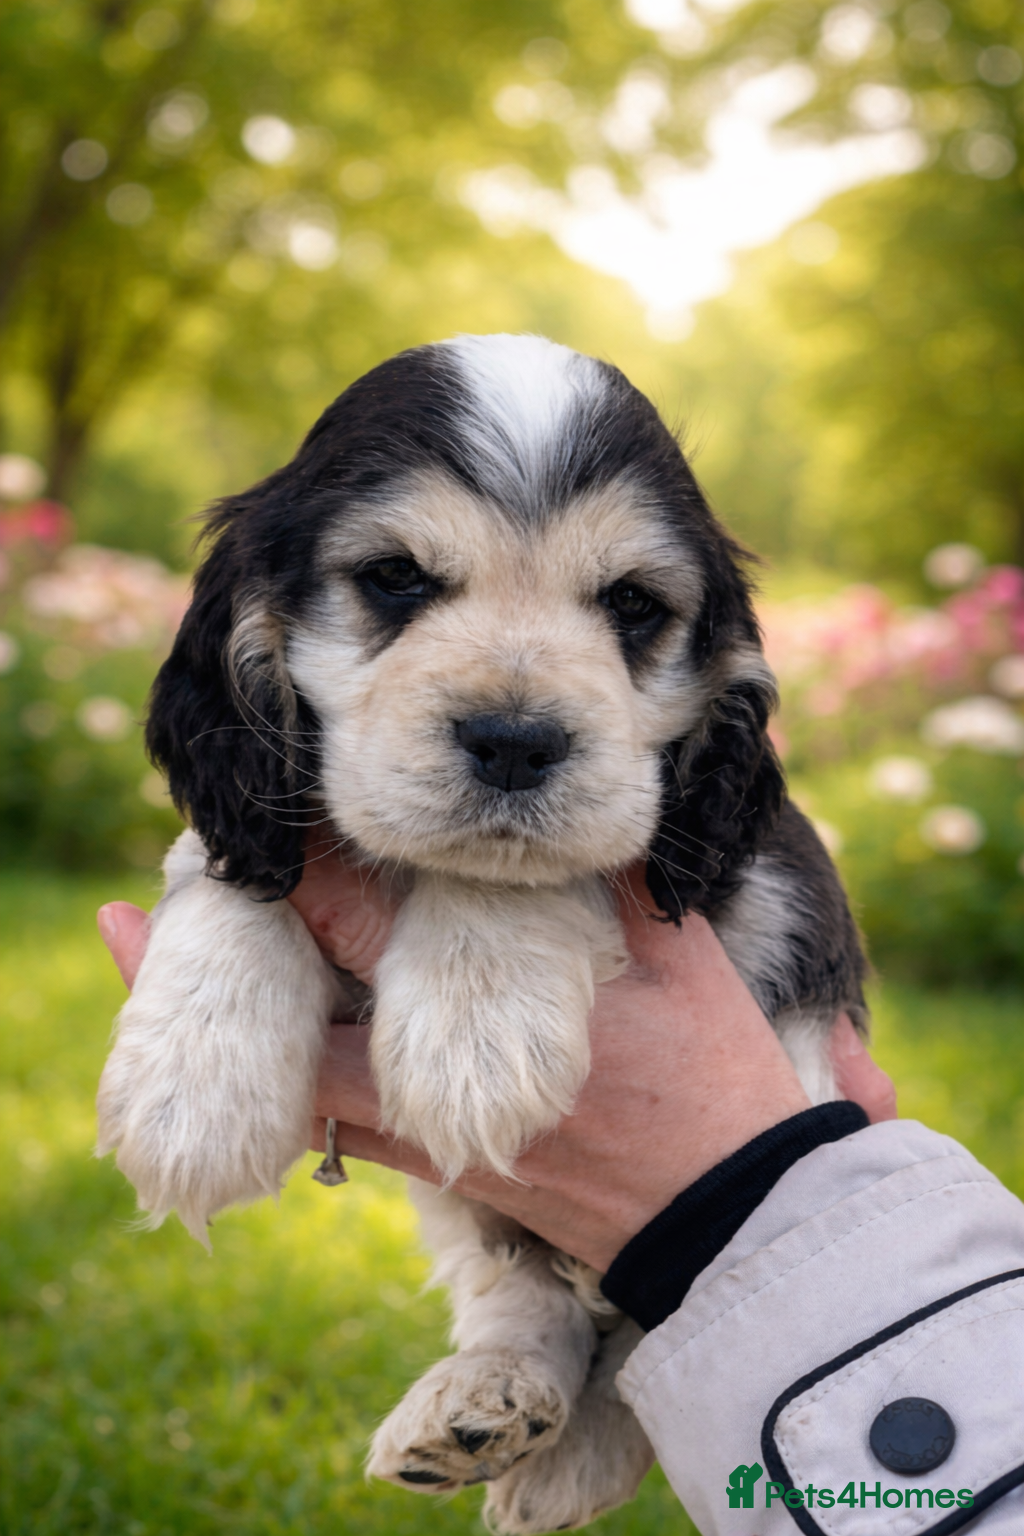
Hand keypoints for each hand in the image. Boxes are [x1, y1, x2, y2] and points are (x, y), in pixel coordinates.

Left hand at [98, 852, 895, 1271]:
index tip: (256, 825)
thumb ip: (621, 887)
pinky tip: (261, 1071)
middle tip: (143, 914)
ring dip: (236, 1037)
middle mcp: (445, 1085)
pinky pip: (347, 1135)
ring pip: (305, 1086)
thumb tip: (581, 811)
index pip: (368, 930)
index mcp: (499, 1011)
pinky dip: (294, 1094)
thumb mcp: (689, 966)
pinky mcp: (446, 1181)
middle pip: (305, 1016)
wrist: (736, 1228)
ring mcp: (436, 1145)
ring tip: (154, 987)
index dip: (304, 874)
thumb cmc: (719, 1088)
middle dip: (229, 959)